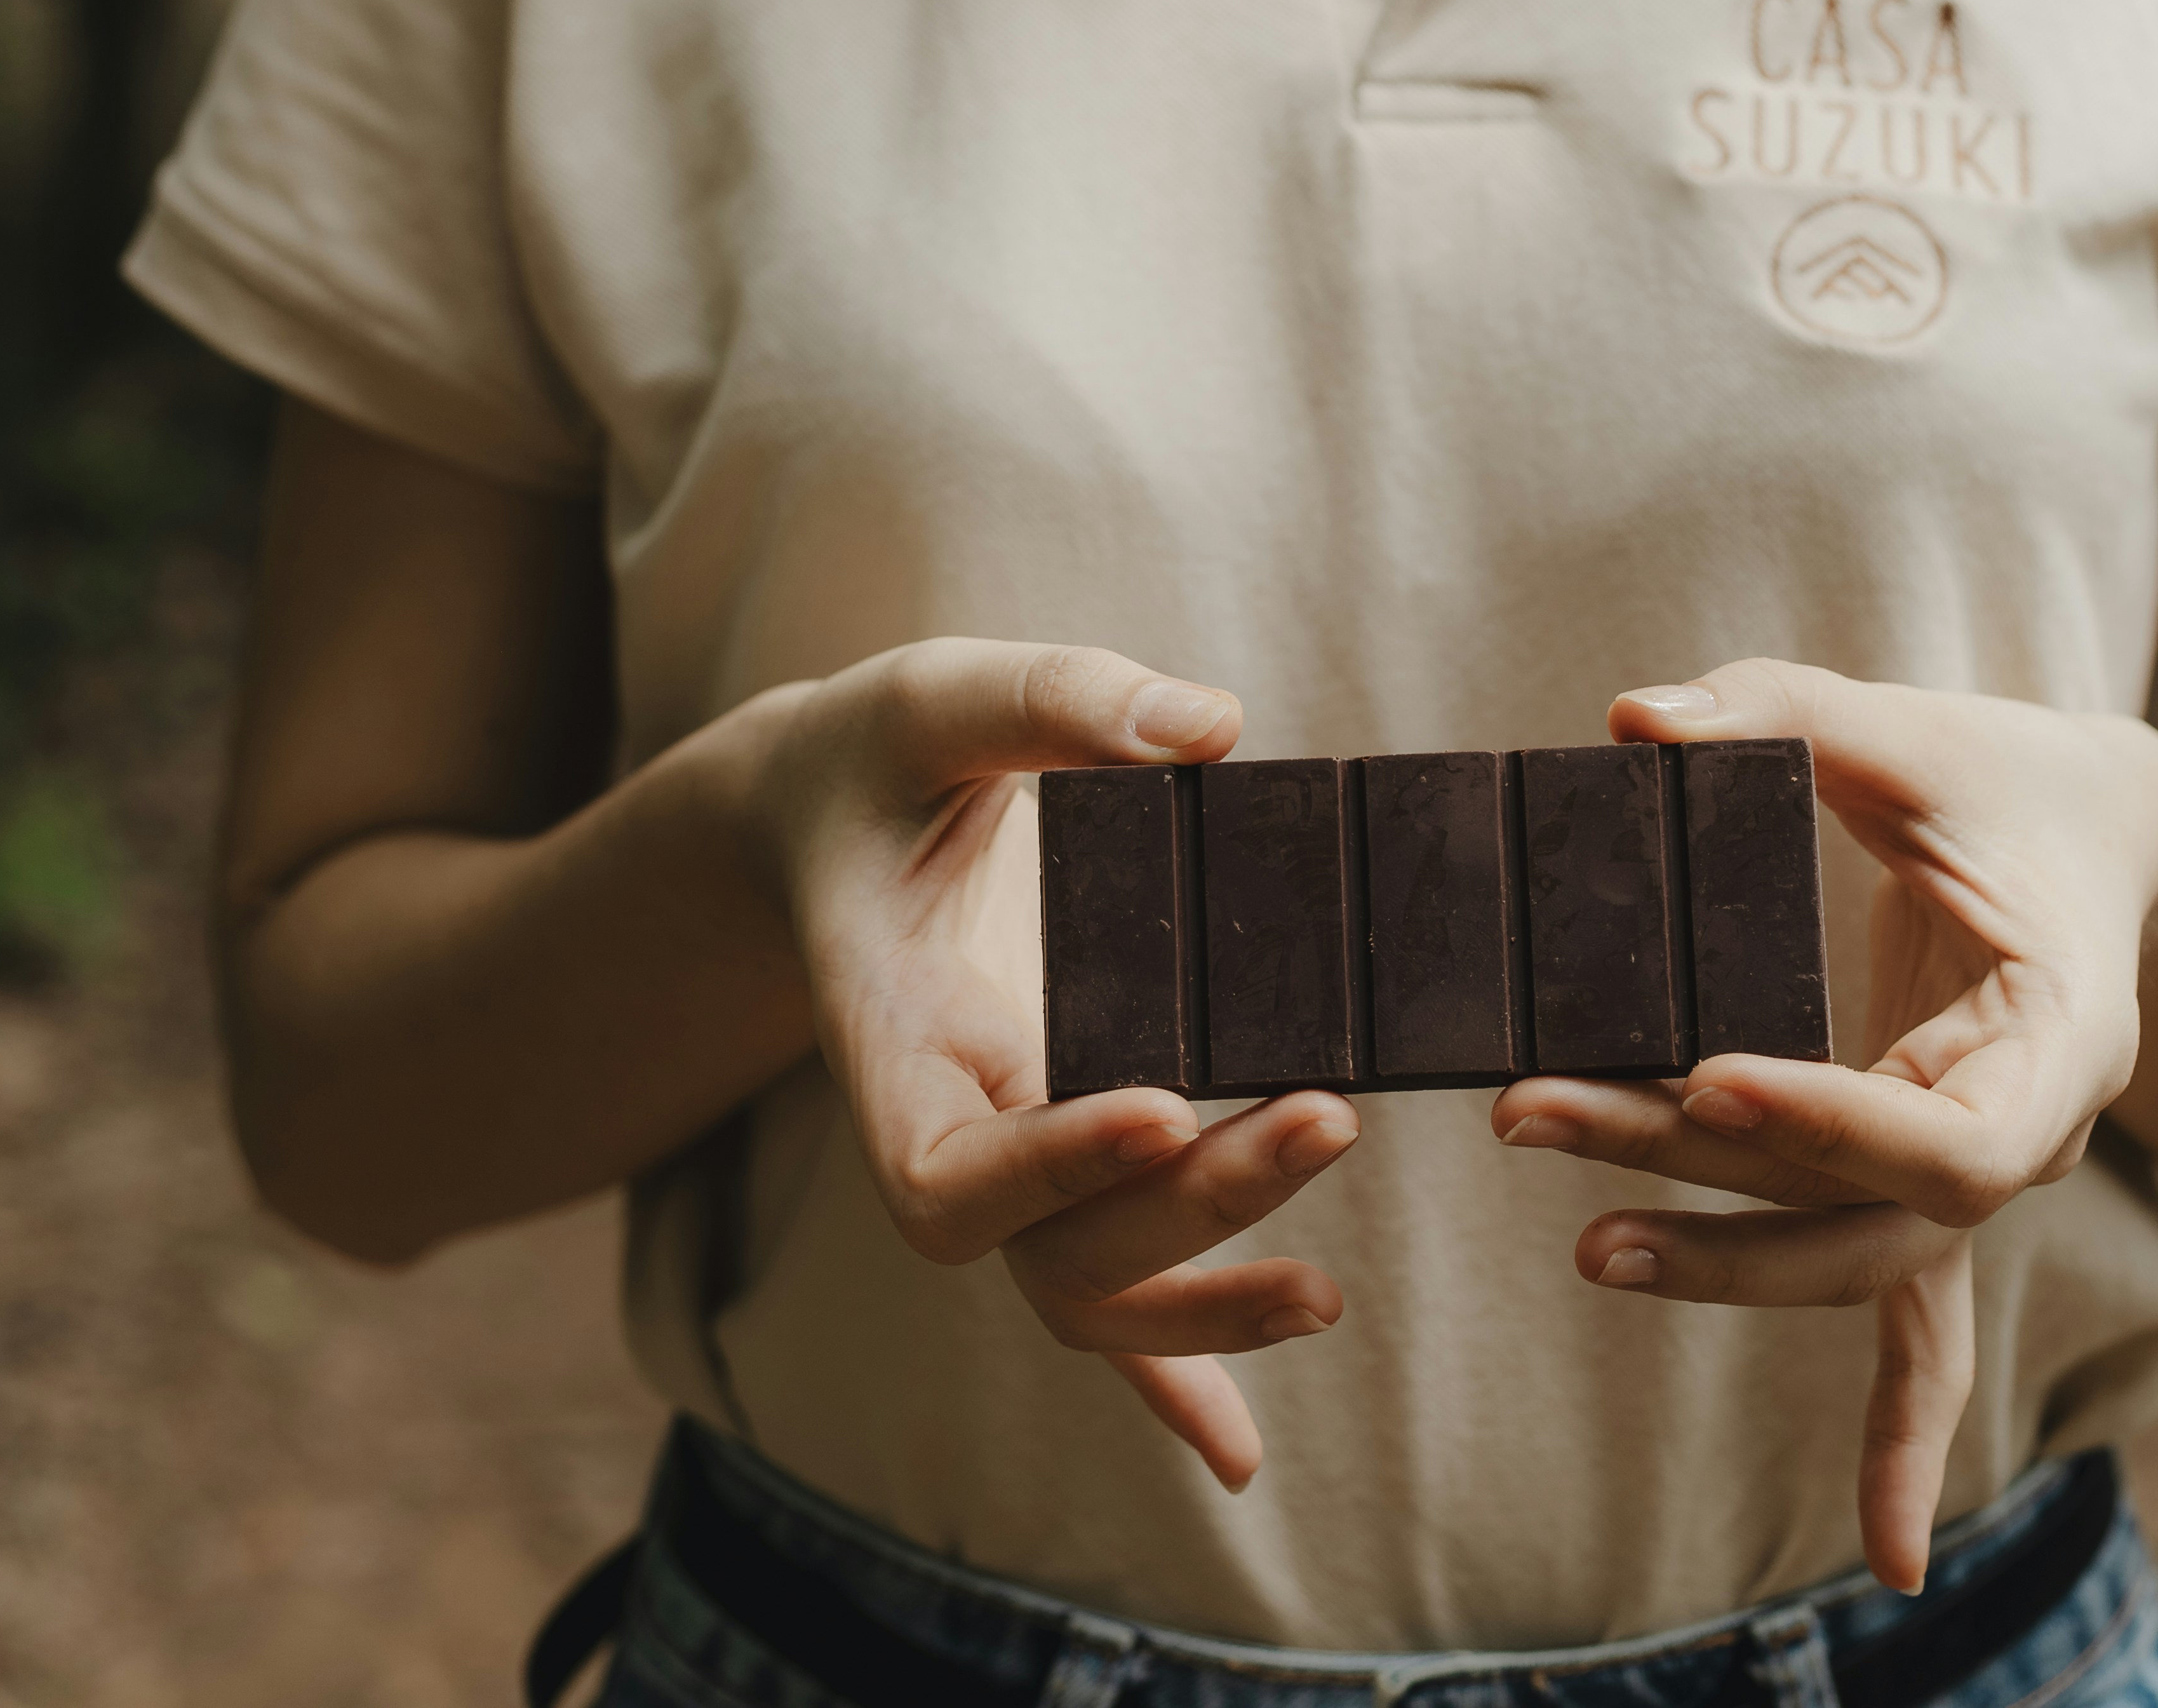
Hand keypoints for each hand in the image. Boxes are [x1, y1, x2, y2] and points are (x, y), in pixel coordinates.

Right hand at [736, 638, 1357, 1491]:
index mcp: (893, 1032)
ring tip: (1326, 1296)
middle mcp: (949, 1117)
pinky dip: (1171, 1387)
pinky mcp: (1064, 1154)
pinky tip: (1243, 1461)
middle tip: (1325, 1116)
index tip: (1163, 1104)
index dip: (1047, 1164)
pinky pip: (1103, 1301)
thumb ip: (1055, 701)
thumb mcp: (939, 696)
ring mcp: (1009, 1150)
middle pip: (1047, 1244)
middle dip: (1188, 1209)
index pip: (945, 1162)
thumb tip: (1208, 728)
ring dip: (1201, 1311)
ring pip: (1081, 1296)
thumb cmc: (882, 759)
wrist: (831, 816)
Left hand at [1493, 658, 2157, 1586]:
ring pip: (1851, 1257)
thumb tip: (1630, 726)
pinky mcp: (1928, 1184)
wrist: (2111, 836)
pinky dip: (1902, 1438)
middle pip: (1861, 1205)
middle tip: (1534, 1115)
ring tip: (1577, 1246)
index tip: (1704, 1076)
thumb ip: (1779, 716)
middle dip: (1696, 1180)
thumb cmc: (2017, 778)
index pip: (1946, 1133)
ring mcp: (1978, 1175)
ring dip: (1717, 1262)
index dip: (1827, 1119)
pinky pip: (1921, 1330)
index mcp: (2056, 1039)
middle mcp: (2026, 1133)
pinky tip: (1894, 1563)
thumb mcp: (1916, 730)